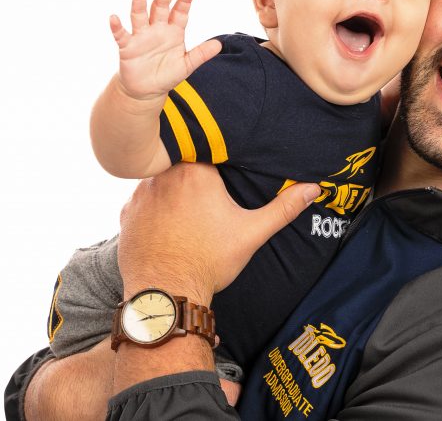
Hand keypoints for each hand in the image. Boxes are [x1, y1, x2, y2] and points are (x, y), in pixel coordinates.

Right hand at [110, 0, 222, 100]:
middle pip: (160, 7)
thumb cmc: (167, 75)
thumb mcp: (187, 65)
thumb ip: (201, 54)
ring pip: (139, 13)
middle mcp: (156, 29)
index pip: (179, 12)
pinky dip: (117, 26)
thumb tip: (219, 45)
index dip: (184, 1)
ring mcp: (141, 36)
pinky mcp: (127, 47)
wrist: (147, 91)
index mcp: (173, 32)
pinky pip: (121, 35)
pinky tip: (114, 17)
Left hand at [117, 163, 320, 304]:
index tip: (224, 168)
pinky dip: (156, 206)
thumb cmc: (209, 261)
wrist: (165, 294)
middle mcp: (164, 175)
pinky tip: (169, 223)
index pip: (207, 146)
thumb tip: (313, 189)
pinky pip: (144, 199)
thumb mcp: (251, 233)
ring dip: (173, 187)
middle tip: (209, 191)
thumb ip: (282, 208)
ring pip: (161, 177)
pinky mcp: (128, 213)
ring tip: (188, 207)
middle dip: (195, 171)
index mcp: (196, 171)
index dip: (216, 156)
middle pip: (183, 160)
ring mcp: (142, 194)